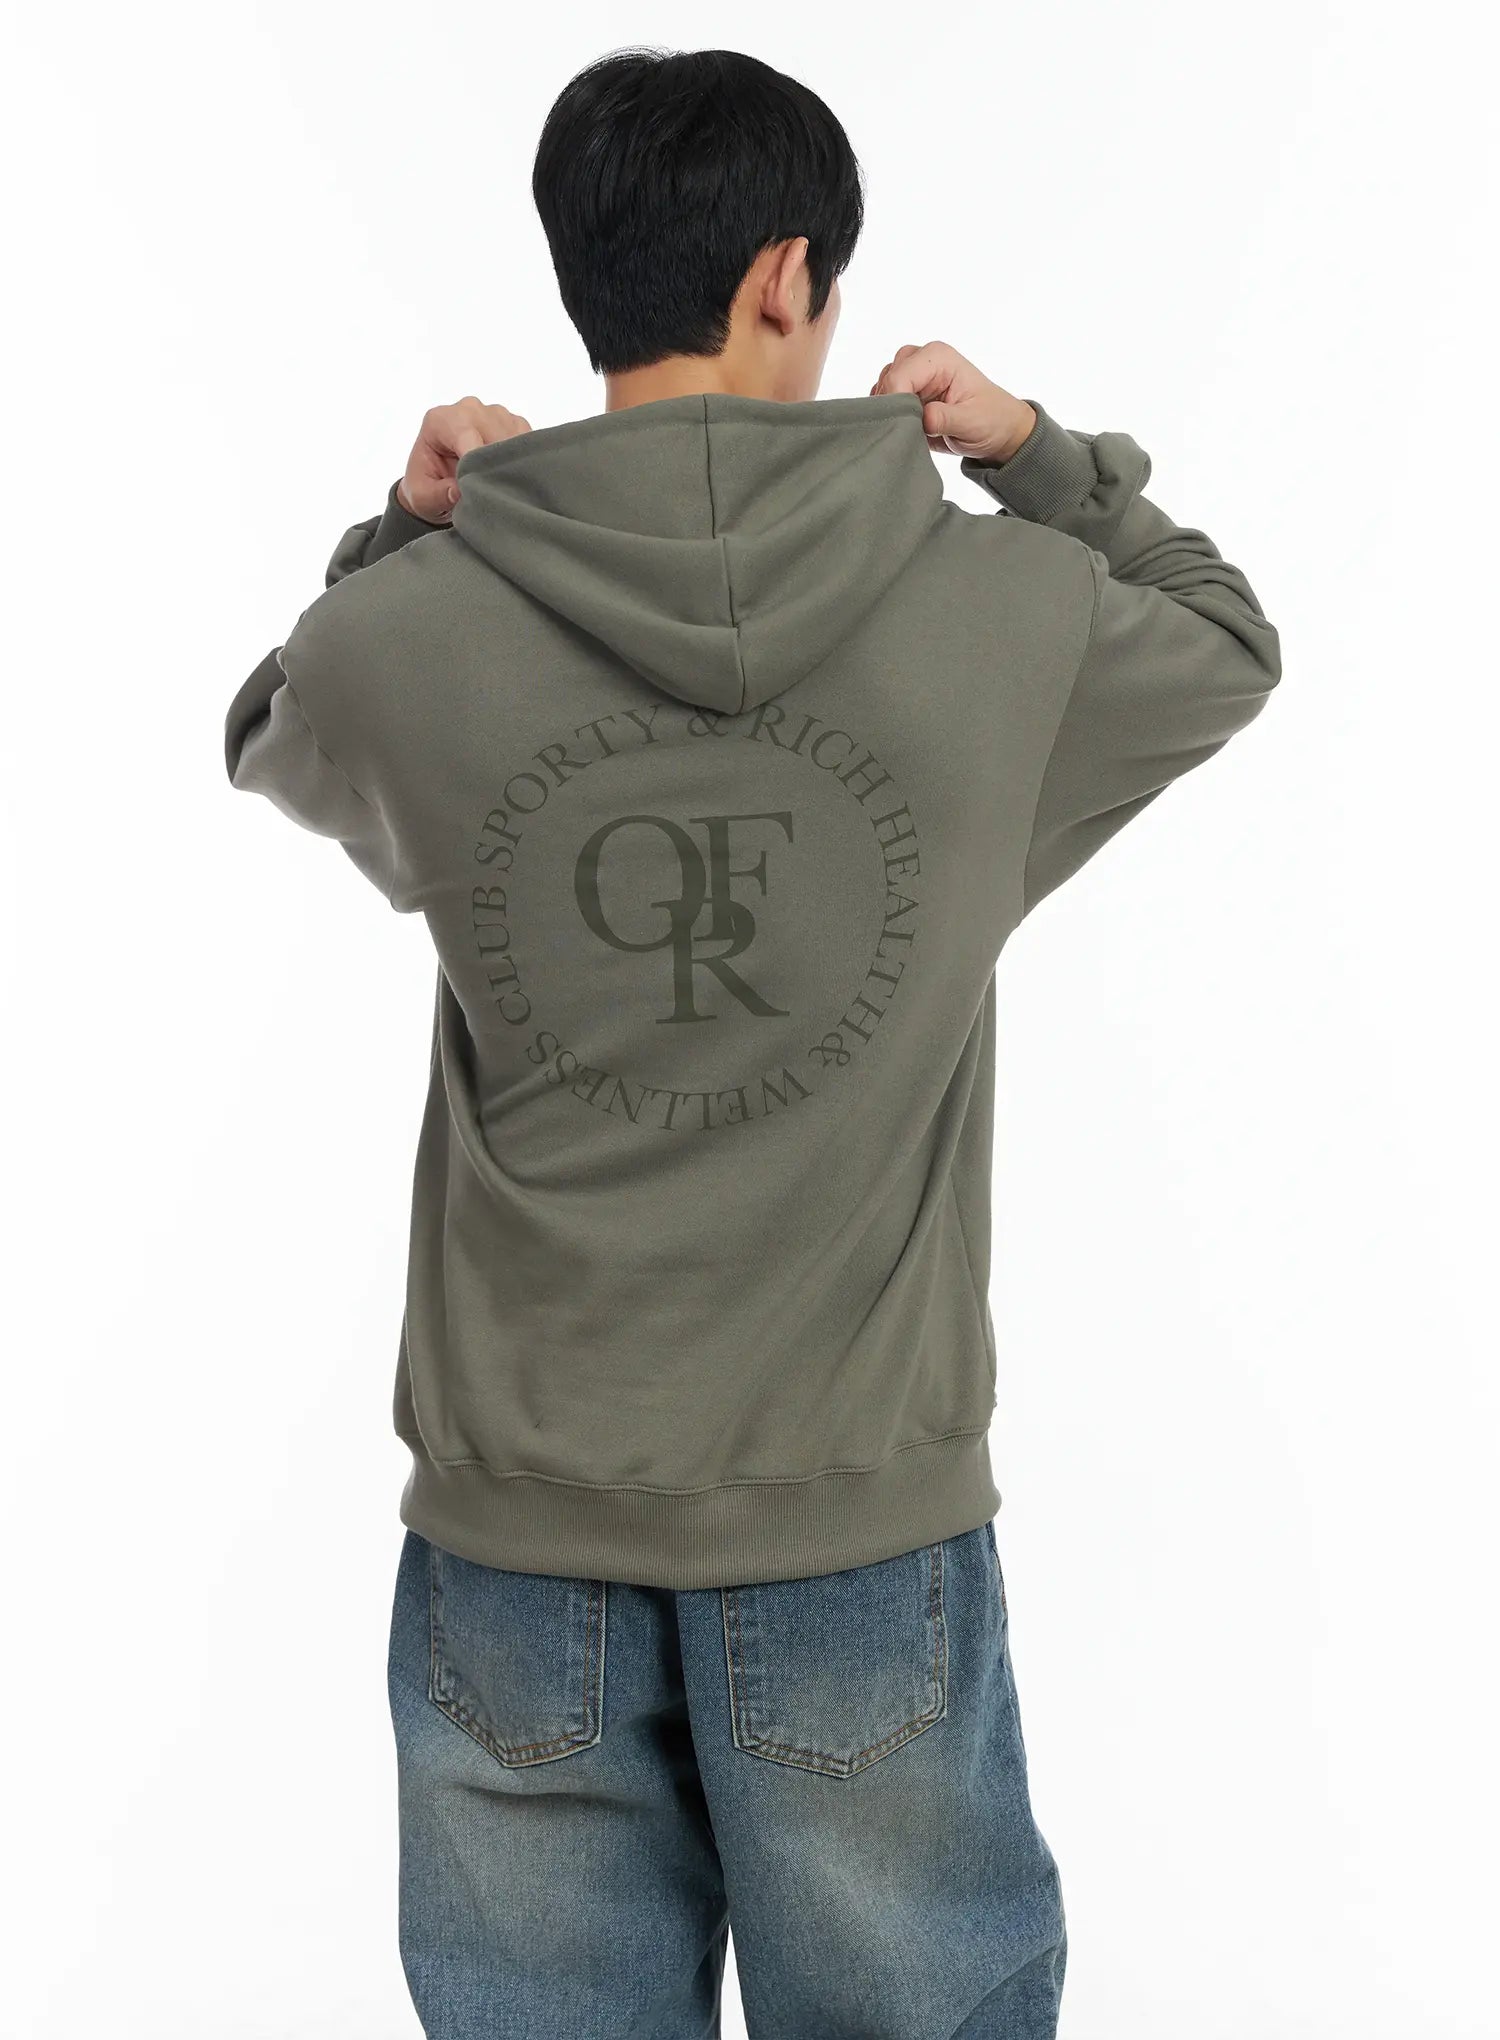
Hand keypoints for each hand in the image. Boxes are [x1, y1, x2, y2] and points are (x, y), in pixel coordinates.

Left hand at [396, 397, 532, 521]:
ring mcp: (494, 414)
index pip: (466, 433)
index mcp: (441, 420)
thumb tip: (460, 492)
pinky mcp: (514, 424)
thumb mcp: (423, 498)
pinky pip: (528, 441)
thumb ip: (438, 495)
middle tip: (496, 495)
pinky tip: (512, 476)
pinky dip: (524, 461)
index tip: (483, 488)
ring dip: (512, 465)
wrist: (439, 481)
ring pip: (514, 438)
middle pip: (494, 434)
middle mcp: (468, 409)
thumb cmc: (427, 486)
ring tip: (503, 488)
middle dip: (496, 467)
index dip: (477, 462)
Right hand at [871, 343, 1034, 464]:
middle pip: (887, 379)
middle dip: (891, 406)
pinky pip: (886, 401)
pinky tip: (905, 429)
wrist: (998, 430)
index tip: (905, 427)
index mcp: (938, 358)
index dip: (895, 403)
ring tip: (911, 430)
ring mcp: (914, 375)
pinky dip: (890, 416)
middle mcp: (922, 360)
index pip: (899, 376)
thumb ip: (945, 419)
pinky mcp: (909, 392)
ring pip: (882, 389)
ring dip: (891, 412)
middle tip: (908, 430)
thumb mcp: (972, 421)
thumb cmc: (991, 420)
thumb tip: (923, 418)